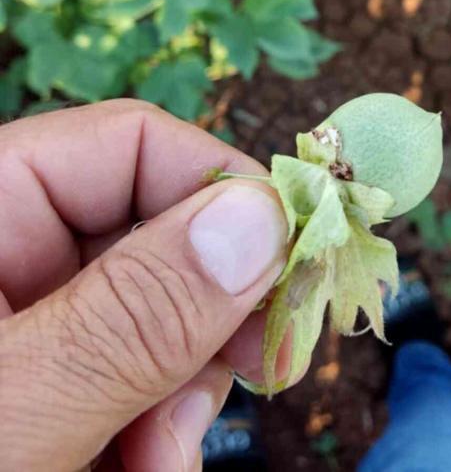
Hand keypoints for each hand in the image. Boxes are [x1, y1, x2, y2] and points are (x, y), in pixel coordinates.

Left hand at [0, 99, 290, 471]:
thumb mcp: (5, 418)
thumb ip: (127, 319)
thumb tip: (261, 219)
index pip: (131, 146)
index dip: (223, 193)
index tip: (289, 276)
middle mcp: (8, 248)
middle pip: (161, 230)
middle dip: (207, 315)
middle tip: (232, 391)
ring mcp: (31, 316)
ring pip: (163, 310)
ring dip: (184, 387)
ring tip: (155, 464)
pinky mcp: (48, 376)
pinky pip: (139, 371)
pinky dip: (157, 423)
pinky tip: (137, 468)